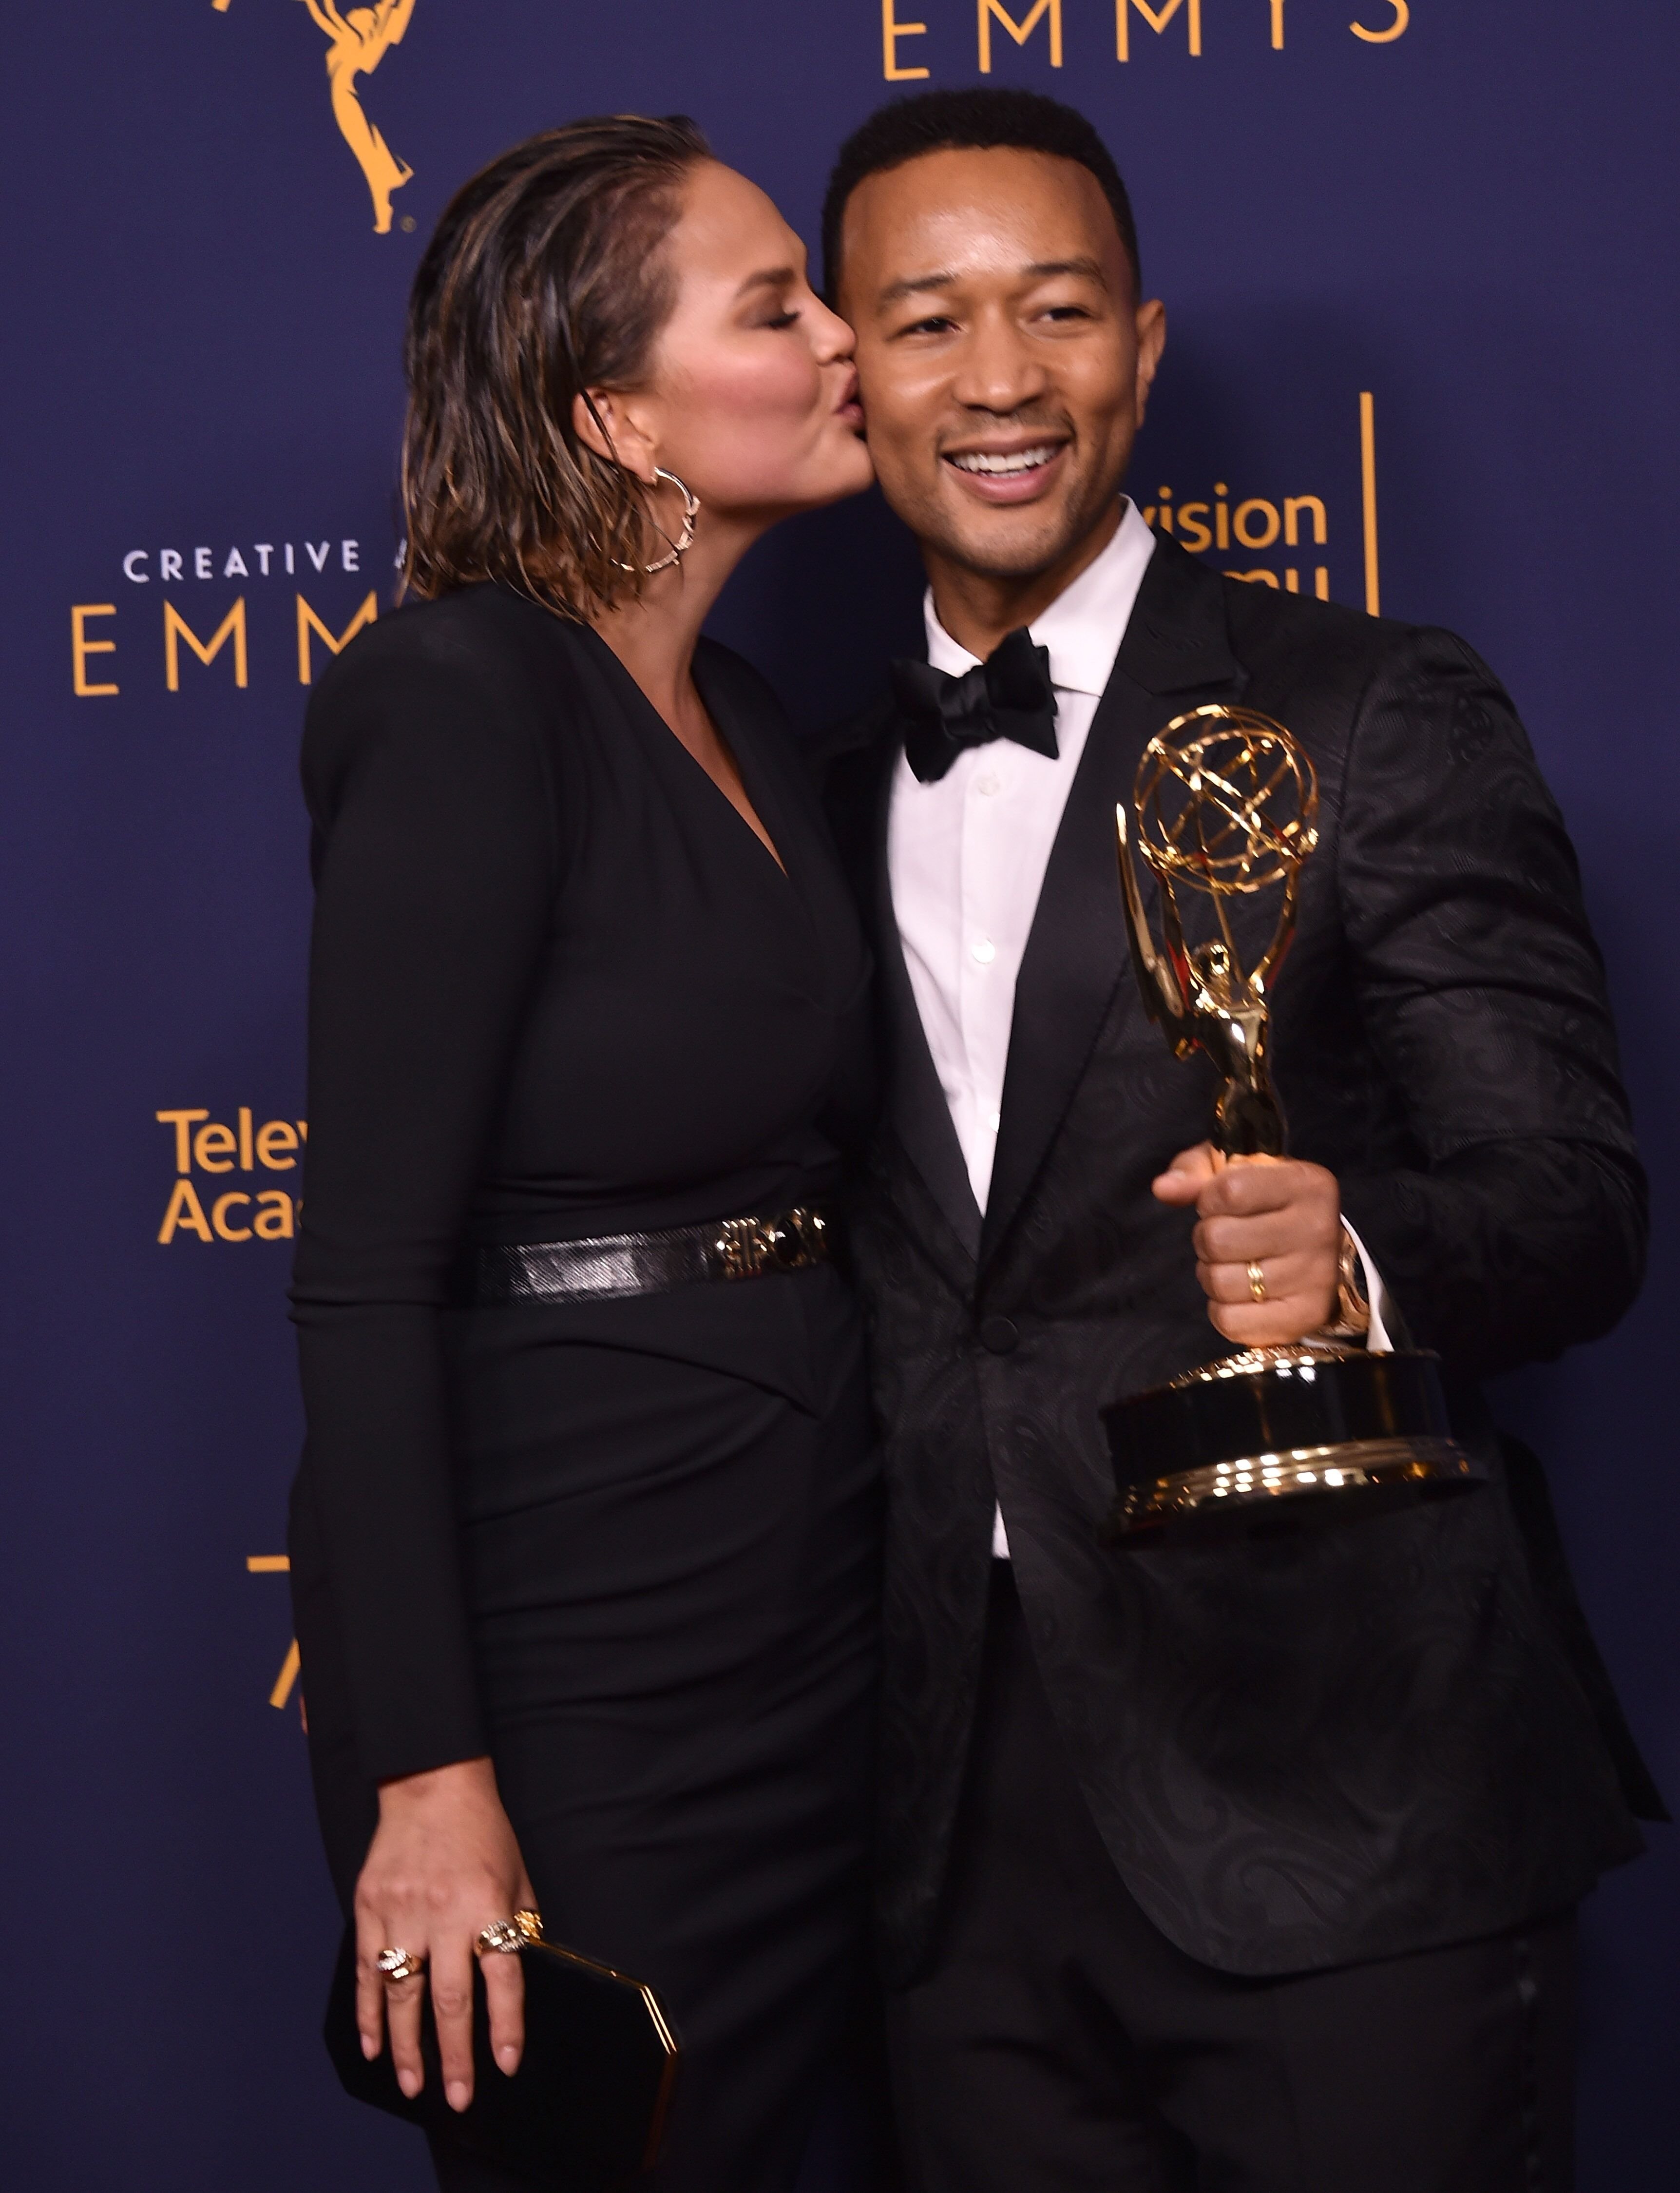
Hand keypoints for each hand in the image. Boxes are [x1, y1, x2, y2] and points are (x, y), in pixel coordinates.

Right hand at [353, 1755, 535, 2111]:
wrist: (431, 1783)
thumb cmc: (483, 1833)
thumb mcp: (517, 1876)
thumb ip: (517, 1927)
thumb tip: (518, 1982)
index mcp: (487, 1904)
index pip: (502, 1978)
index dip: (505, 2026)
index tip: (505, 2065)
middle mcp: (444, 1913)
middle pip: (449, 2000)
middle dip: (454, 2055)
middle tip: (457, 2097)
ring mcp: (401, 1912)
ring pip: (402, 1995)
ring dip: (406, 2047)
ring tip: (413, 2085)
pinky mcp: (369, 1908)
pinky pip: (365, 1972)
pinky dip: (368, 2013)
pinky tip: (373, 2044)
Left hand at [1152, 1144, 1340, 1348]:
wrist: (1320, 1256)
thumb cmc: (1268, 1206)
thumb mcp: (1236, 1173)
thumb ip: (1196, 1173)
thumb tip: (1163, 1188)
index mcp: (1306, 1183)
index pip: (1229, 1190)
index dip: (1209, 1200)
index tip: (1221, 1205)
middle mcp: (1318, 1228)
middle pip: (1217, 1239)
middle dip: (1207, 1239)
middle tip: (1225, 1240)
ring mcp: (1315, 1277)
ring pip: (1220, 1282)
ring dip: (1213, 1275)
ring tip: (1234, 1266)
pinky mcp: (1304, 1317)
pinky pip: (1230, 1320)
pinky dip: (1223, 1310)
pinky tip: (1242, 1295)